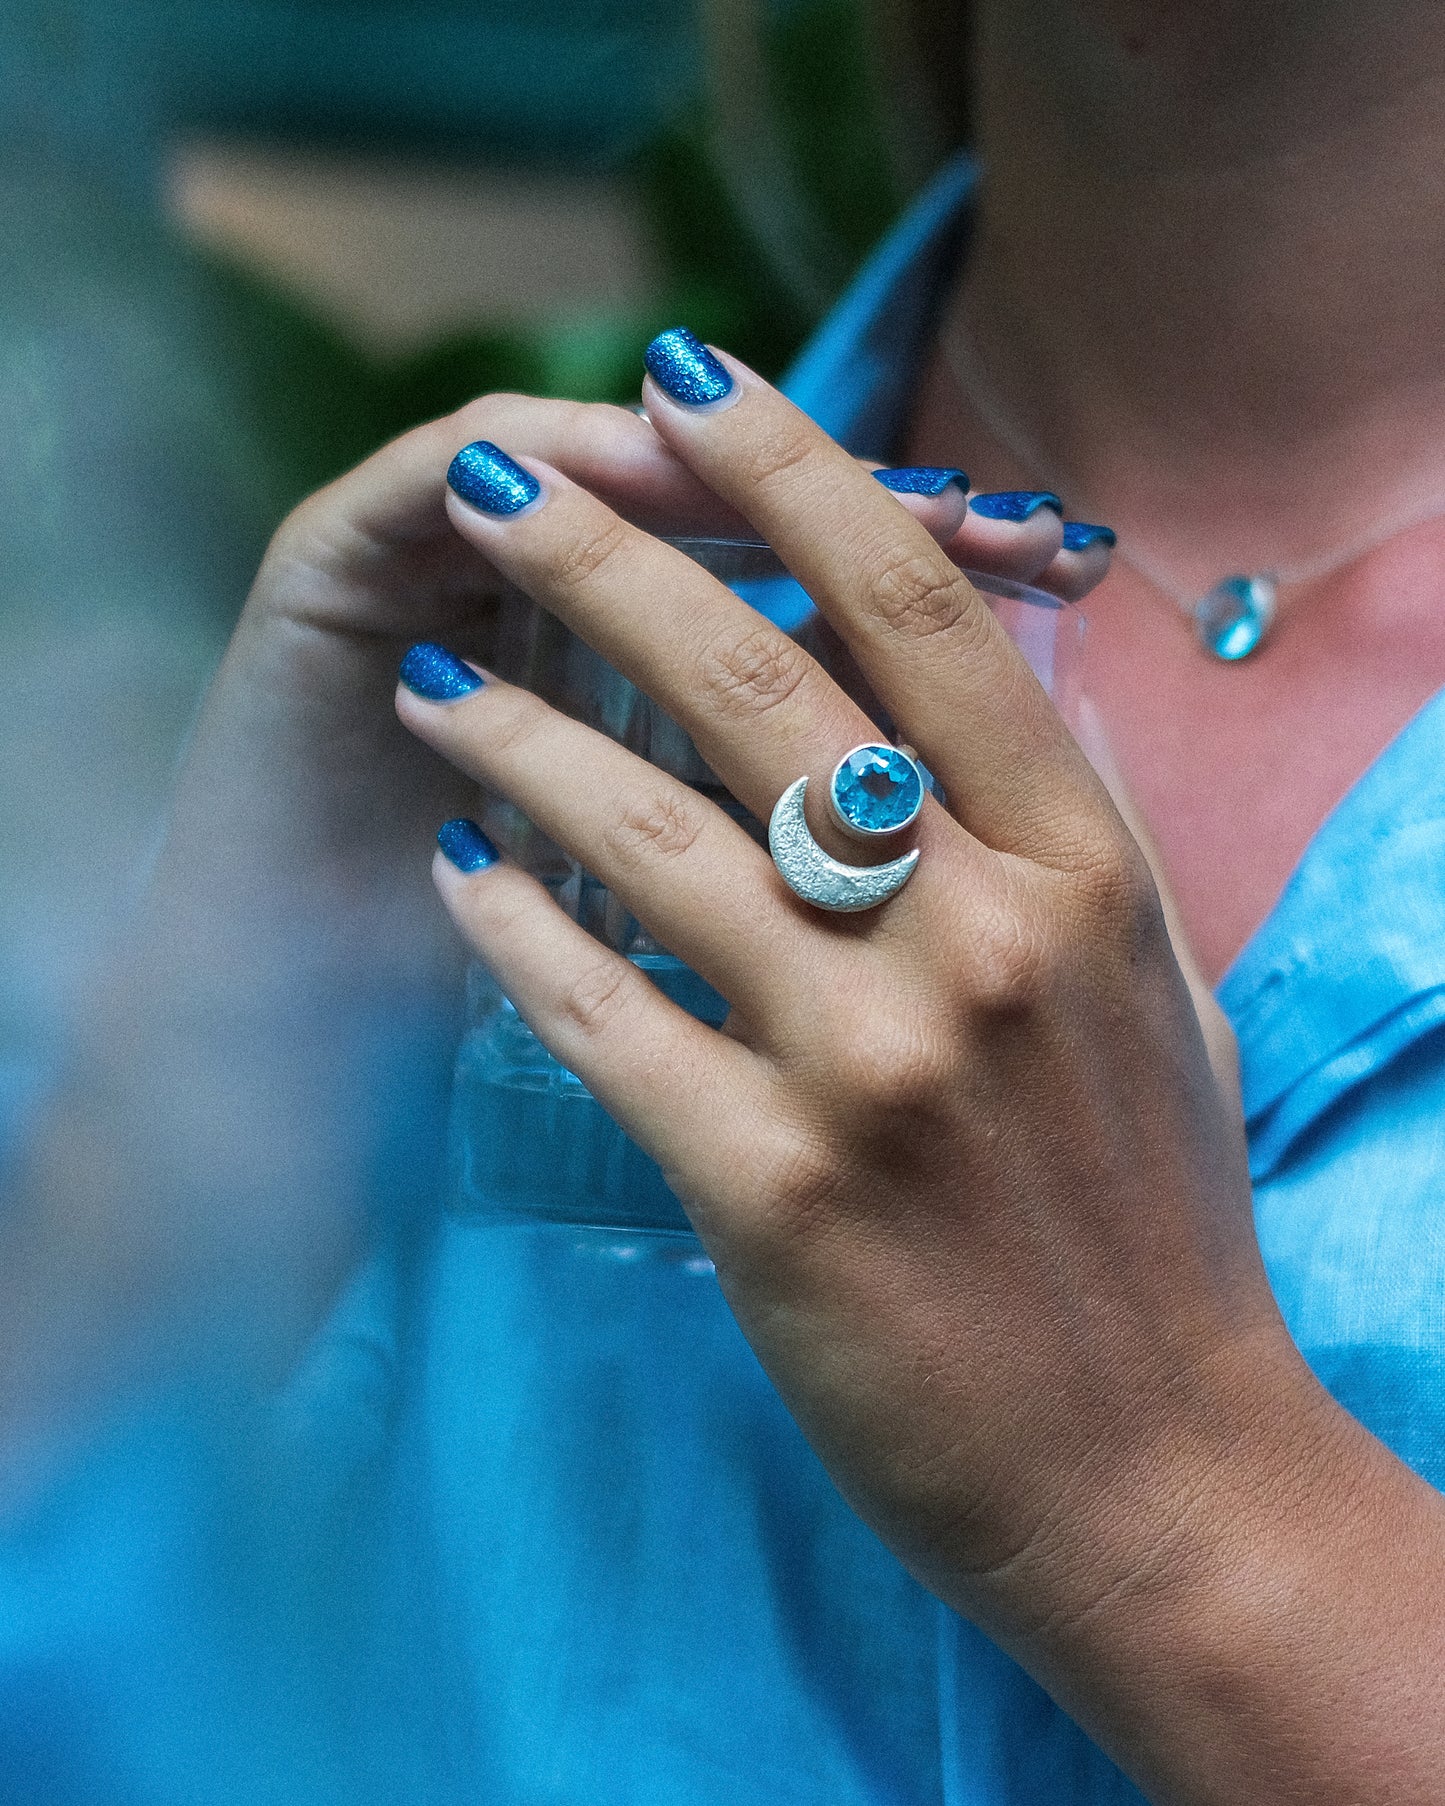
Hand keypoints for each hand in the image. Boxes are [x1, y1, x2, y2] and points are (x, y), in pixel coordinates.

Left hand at [0, 388, 1093, 1456]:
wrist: (1153, 1471)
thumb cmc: (1150, 1224)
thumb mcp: (1157, 991)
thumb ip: (1076, 824)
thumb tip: (1012, 666)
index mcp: (1083, 871)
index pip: (921, 614)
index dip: (793, 476)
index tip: (688, 387)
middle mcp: (980, 940)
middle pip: (756, 690)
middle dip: (598, 559)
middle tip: (489, 482)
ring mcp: (872, 1068)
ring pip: (648, 840)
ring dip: (513, 741)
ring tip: (426, 688)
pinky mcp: (770, 1192)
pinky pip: (599, 1019)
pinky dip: (511, 936)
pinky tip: (453, 879)